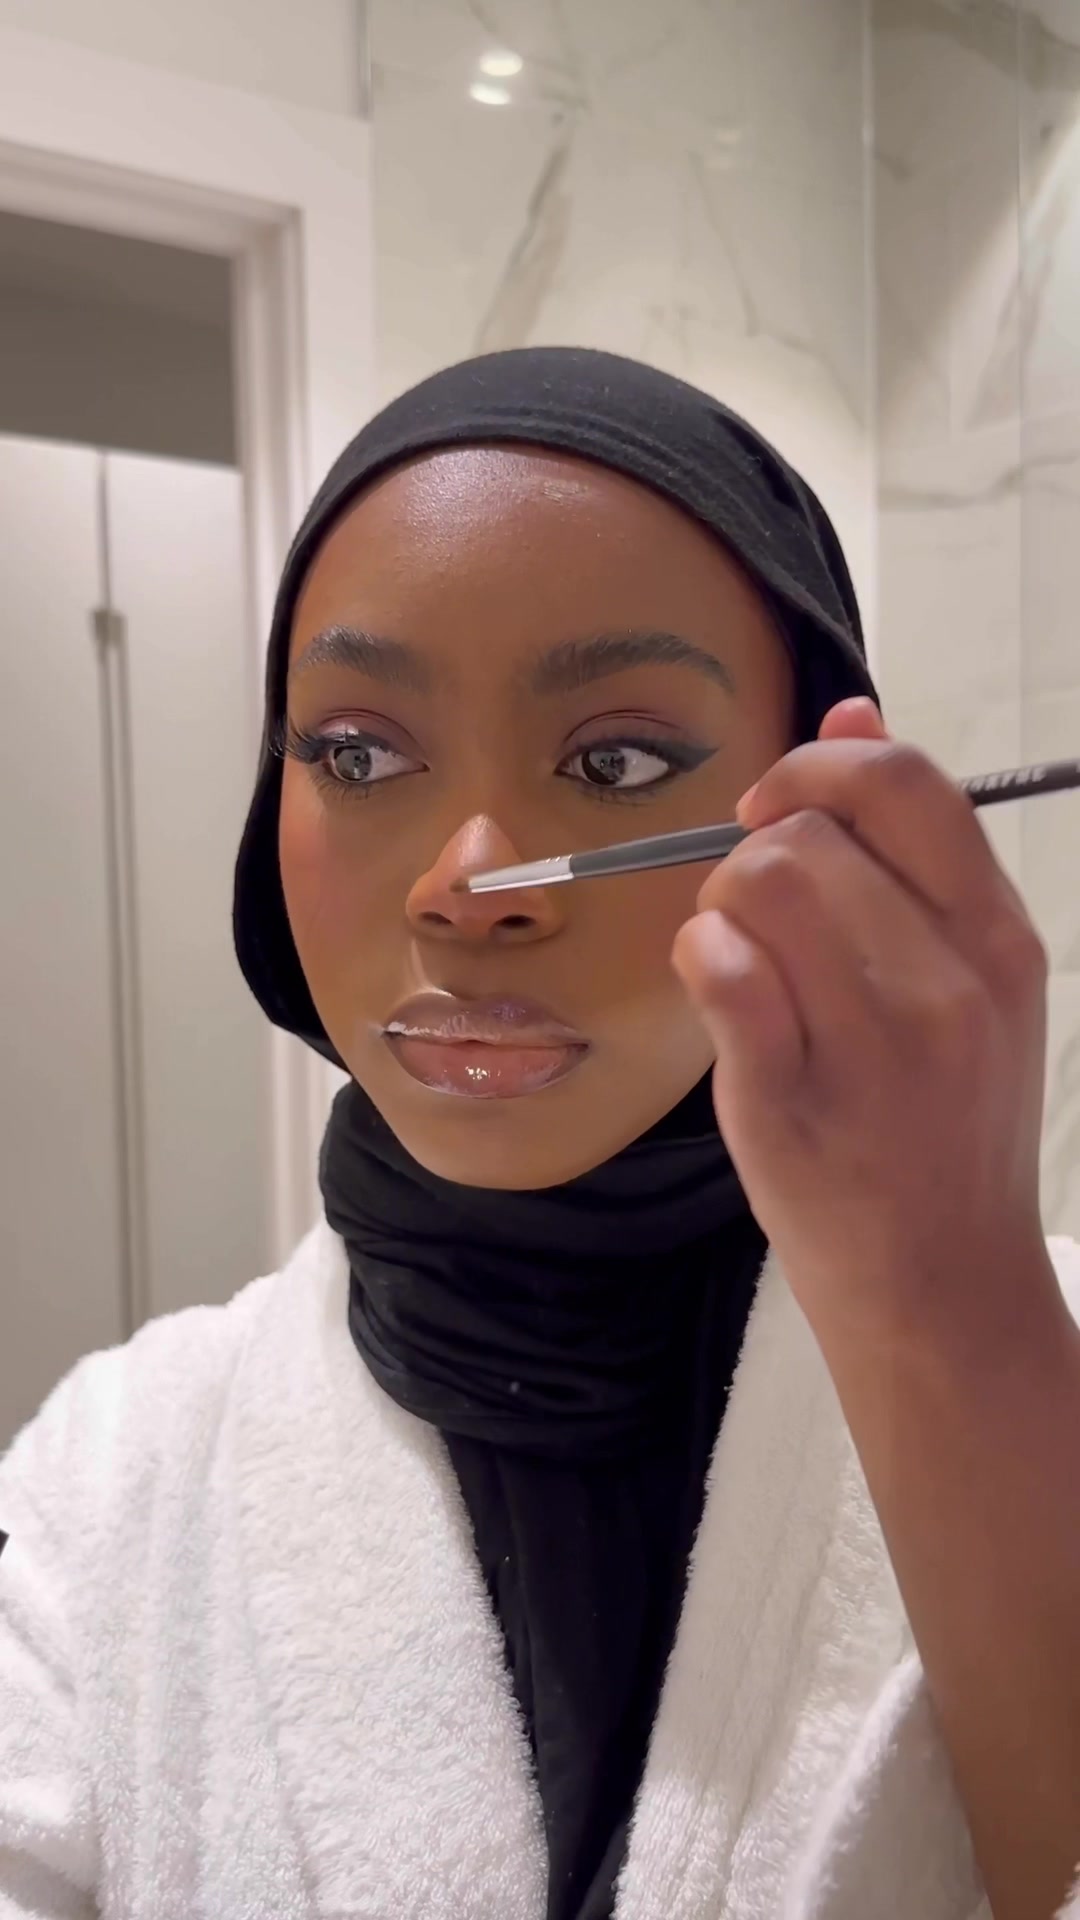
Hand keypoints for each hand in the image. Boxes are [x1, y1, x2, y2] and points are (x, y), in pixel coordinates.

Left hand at [673, 699, 1054, 1359]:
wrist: (943, 1281)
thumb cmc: (945, 1122)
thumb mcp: (966, 975)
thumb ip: (911, 845)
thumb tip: (854, 704)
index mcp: (995, 937)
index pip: (904, 781)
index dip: (818, 765)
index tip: (779, 810)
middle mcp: (946, 982)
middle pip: (807, 834)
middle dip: (752, 855)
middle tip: (755, 920)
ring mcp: (873, 1046)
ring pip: (755, 889)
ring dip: (720, 910)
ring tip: (741, 966)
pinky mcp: (792, 1102)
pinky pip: (722, 972)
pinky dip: (700, 961)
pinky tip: (718, 992)